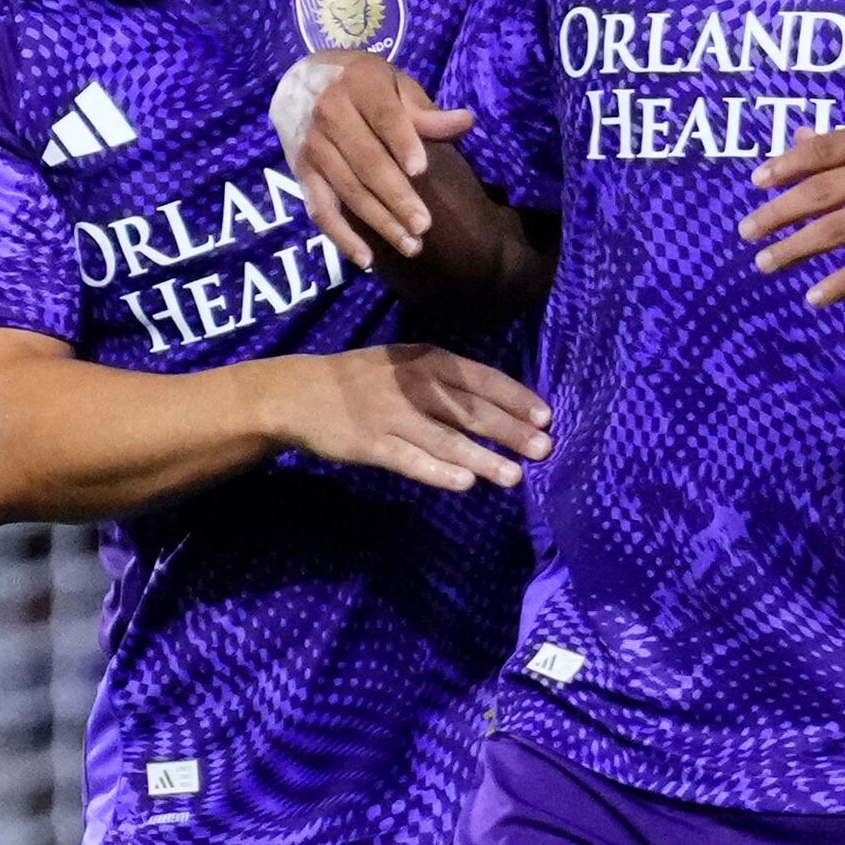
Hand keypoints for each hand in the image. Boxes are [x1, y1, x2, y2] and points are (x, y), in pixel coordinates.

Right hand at [259, 345, 551, 493]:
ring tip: (515, 476)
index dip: (514, 398)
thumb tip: (500, 407)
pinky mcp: (370, 445)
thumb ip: (446, 381)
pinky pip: (410, 460)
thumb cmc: (363, 380)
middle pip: (469, 410)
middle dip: (509, 430)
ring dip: (482, 458)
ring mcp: (391, 416)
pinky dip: (437, 472)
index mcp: (426, 360)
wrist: (299, 392)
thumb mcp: (406, 364)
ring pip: (445, 439)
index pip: (480, 378)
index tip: (545, 417)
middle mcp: (413, 386)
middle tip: (544, 449)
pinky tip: (465, 484)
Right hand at [274, 48, 462, 272]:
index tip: (420, 169)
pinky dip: (341, 237)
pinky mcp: (301, 173)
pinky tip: (367, 259)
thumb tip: (465, 122)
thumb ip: (423, 109)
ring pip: (348, 190)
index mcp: (358, 83)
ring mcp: (312, 146)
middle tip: (424, 225)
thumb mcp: (392, 82)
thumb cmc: (359, 83)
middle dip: (396, 196)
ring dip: (380, 222)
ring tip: (411, 246)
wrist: (296, 82)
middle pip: (366, 161)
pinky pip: (321, 209)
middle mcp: (329, 113)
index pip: (383, 116)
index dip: (401, 142)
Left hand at [738, 113, 844, 307]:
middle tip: (746, 231)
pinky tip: (814, 295)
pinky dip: (840, 283)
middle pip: (822, 191)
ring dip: (796, 248)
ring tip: (765, 262)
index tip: (756, 182)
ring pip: (839, 230)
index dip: (786, 166)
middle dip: (778, 212)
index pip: (824, 150)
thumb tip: (798, 139)